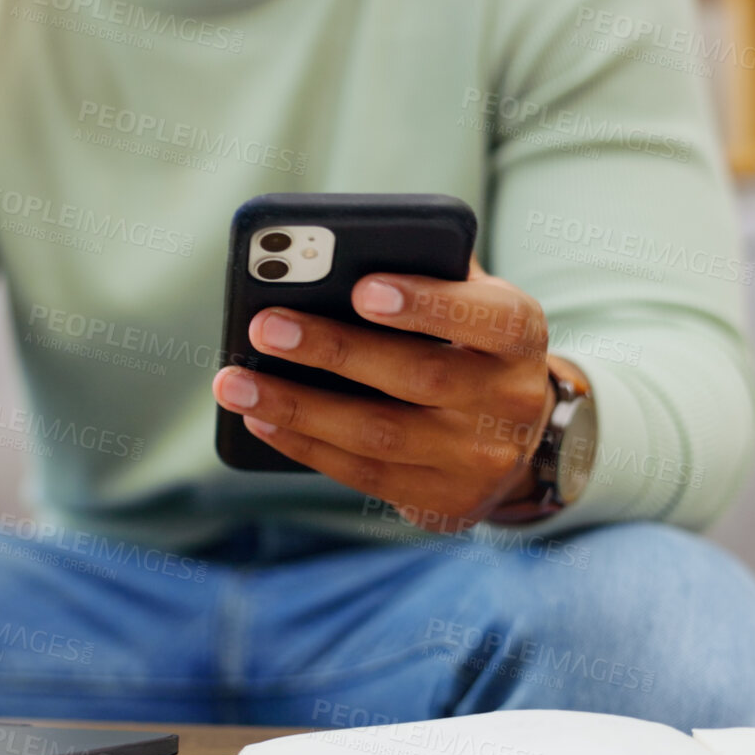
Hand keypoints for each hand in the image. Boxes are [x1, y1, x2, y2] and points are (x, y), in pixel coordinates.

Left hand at [210, 257, 557, 531]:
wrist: (520, 439)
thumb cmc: (469, 343)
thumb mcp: (470, 300)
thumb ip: (425, 269)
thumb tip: (334, 251)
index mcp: (520, 336)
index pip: (484, 317)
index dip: (426, 304)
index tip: (361, 288)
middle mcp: (510, 401)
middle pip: (418, 378)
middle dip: (333, 351)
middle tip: (265, 326)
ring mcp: (479, 460)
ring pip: (379, 435)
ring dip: (297, 409)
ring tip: (235, 383)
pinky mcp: (444, 502)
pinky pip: (364, 475)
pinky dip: (305, 446)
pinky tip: (260, 420)